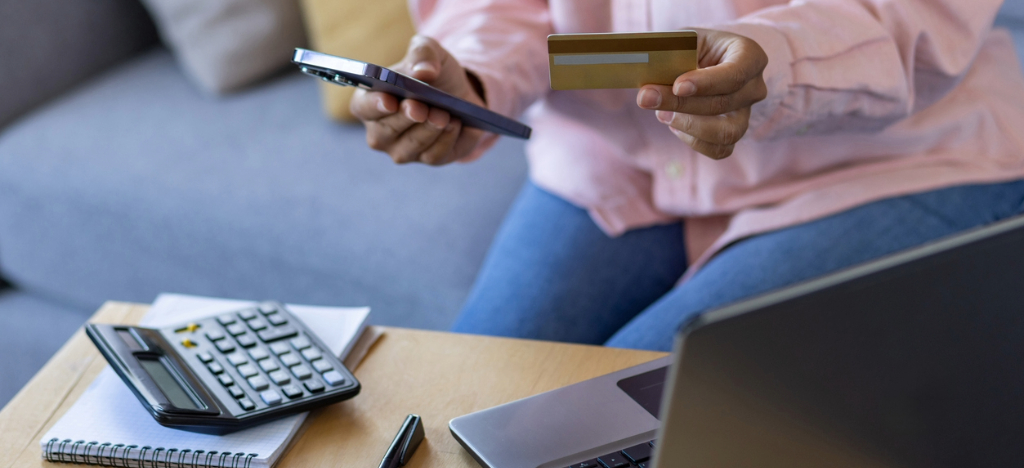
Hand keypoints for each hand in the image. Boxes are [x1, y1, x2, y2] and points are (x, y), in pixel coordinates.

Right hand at [350, 35, 486, 164]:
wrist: (461, 94)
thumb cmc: (434, 74)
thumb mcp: (429, 51)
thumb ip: (423, 53)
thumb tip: (424, 72)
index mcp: (370, 101)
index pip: (362, 107)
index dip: (374, 105)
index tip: (389, 100)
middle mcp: (380, 130)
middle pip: (385, 131)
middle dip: (405, 118)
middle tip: (421, 107)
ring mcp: (401, 149)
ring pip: (410, 146)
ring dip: (429, 130)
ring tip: (443, 114)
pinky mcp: (426, 159)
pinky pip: (432, 155)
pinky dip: (445, 139)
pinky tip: (455, 124)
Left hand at [636, 28, 767, 159]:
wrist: (697, 60)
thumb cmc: (689, 48)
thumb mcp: (681, 41)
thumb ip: (669, 58)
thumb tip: (648, 85)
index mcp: (749, 55)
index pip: (734, 74)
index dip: (706, 83)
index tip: (678, 86)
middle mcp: (754, 86)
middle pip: (723, 103)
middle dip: (682, 104)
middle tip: (647, 98)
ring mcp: (746, 113)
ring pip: (726, 133)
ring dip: (688, 127)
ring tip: (660, 113)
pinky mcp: (734, 133)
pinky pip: (719, 149)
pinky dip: (693, 140)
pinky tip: (673, 123)